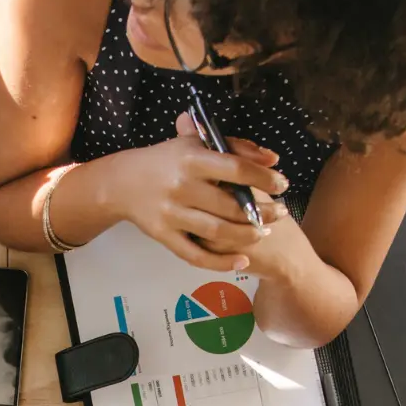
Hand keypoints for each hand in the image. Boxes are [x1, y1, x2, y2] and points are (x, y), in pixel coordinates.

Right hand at [104, 114, 288, 270]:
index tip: (283, 185)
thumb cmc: (167, 160)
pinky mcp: (164, 236)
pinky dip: (220, 263)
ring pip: (217, 232)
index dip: (263, 179)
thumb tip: (273, 160)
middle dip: (262, 212)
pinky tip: (242, 261)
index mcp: (192, 158)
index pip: (236, 169)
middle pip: (230, 206)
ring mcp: (171, 215)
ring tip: (263, 233)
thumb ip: (235, 147)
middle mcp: (181, 187)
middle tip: (281, 213)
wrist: (122, 182)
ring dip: (246, 236)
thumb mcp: (196, 143)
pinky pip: (195, 255)